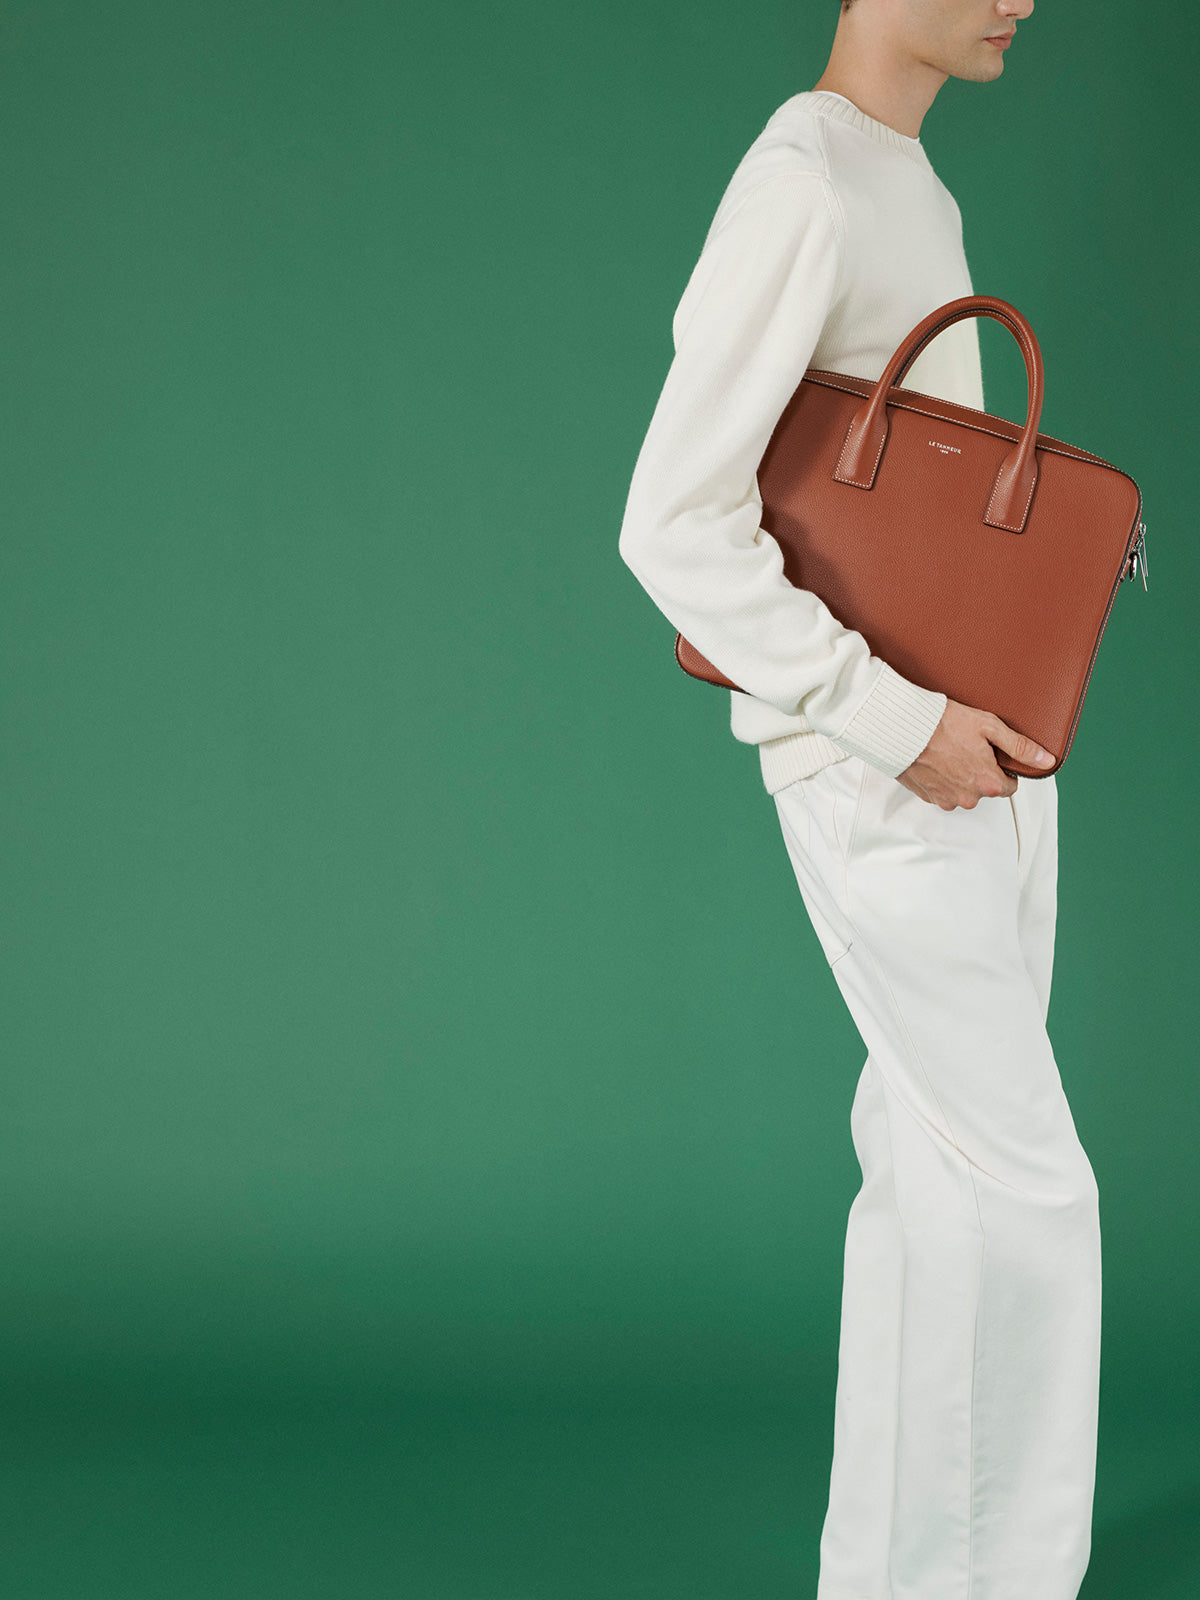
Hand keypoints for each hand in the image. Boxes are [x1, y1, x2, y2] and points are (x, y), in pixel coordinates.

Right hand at [896, 698, 1054, 809]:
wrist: (903, 727)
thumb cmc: (944, 723)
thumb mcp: (989, 727)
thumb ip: (1020, 747)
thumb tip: (1046, 761)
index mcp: (988, 783)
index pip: (1010, 786)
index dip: (1003, 767)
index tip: (991, 752)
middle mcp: (968, 798)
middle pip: (985, 789)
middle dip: (980, 771)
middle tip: (968, 747)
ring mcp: (946, 799)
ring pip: (963, 791)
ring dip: (960, 776)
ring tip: (949, 751)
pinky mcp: (927, 796)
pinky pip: (943, 791)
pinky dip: (942, 778)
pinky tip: (936, 759)